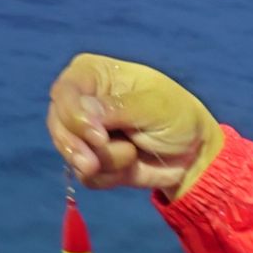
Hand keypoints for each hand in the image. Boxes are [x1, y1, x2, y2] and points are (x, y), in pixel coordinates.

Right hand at [46, 53, 223, 199]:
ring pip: (72, 154)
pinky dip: (108, 177)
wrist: (194, 154)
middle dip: (78, 147)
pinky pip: (87, 177)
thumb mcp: (154, 107)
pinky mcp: (94, 162)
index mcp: (92, 75)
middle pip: (59, 125)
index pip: (65, 93)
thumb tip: (84, 113)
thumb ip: (118, 109)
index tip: (98, 138)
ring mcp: (85, 135)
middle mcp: (81, 102)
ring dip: (103, 163)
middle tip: (95, 163)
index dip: (74, 117)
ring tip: (132, 155)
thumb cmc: (178, 117)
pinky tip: (130, 168)